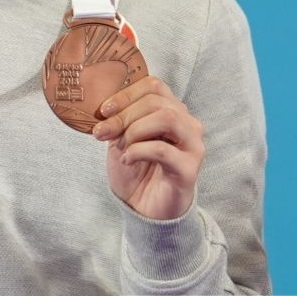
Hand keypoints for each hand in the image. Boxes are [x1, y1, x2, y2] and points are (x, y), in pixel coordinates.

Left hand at [93, 75, 203, 221]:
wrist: (145, 209)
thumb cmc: (136, 171)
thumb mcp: (121, 140)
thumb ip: (119, 121)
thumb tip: (105, 109)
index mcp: (172, 111)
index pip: (154, 86)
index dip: (126, 94)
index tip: (103, 111)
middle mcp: (188, 124)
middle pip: (157, 102)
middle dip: (124, 115)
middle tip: (103, 132)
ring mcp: (193, 146)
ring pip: (167, 118)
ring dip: (135, 130)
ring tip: (121, 146)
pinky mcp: (189, 168)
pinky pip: (163, 149)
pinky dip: (138, 151)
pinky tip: (127, 160)